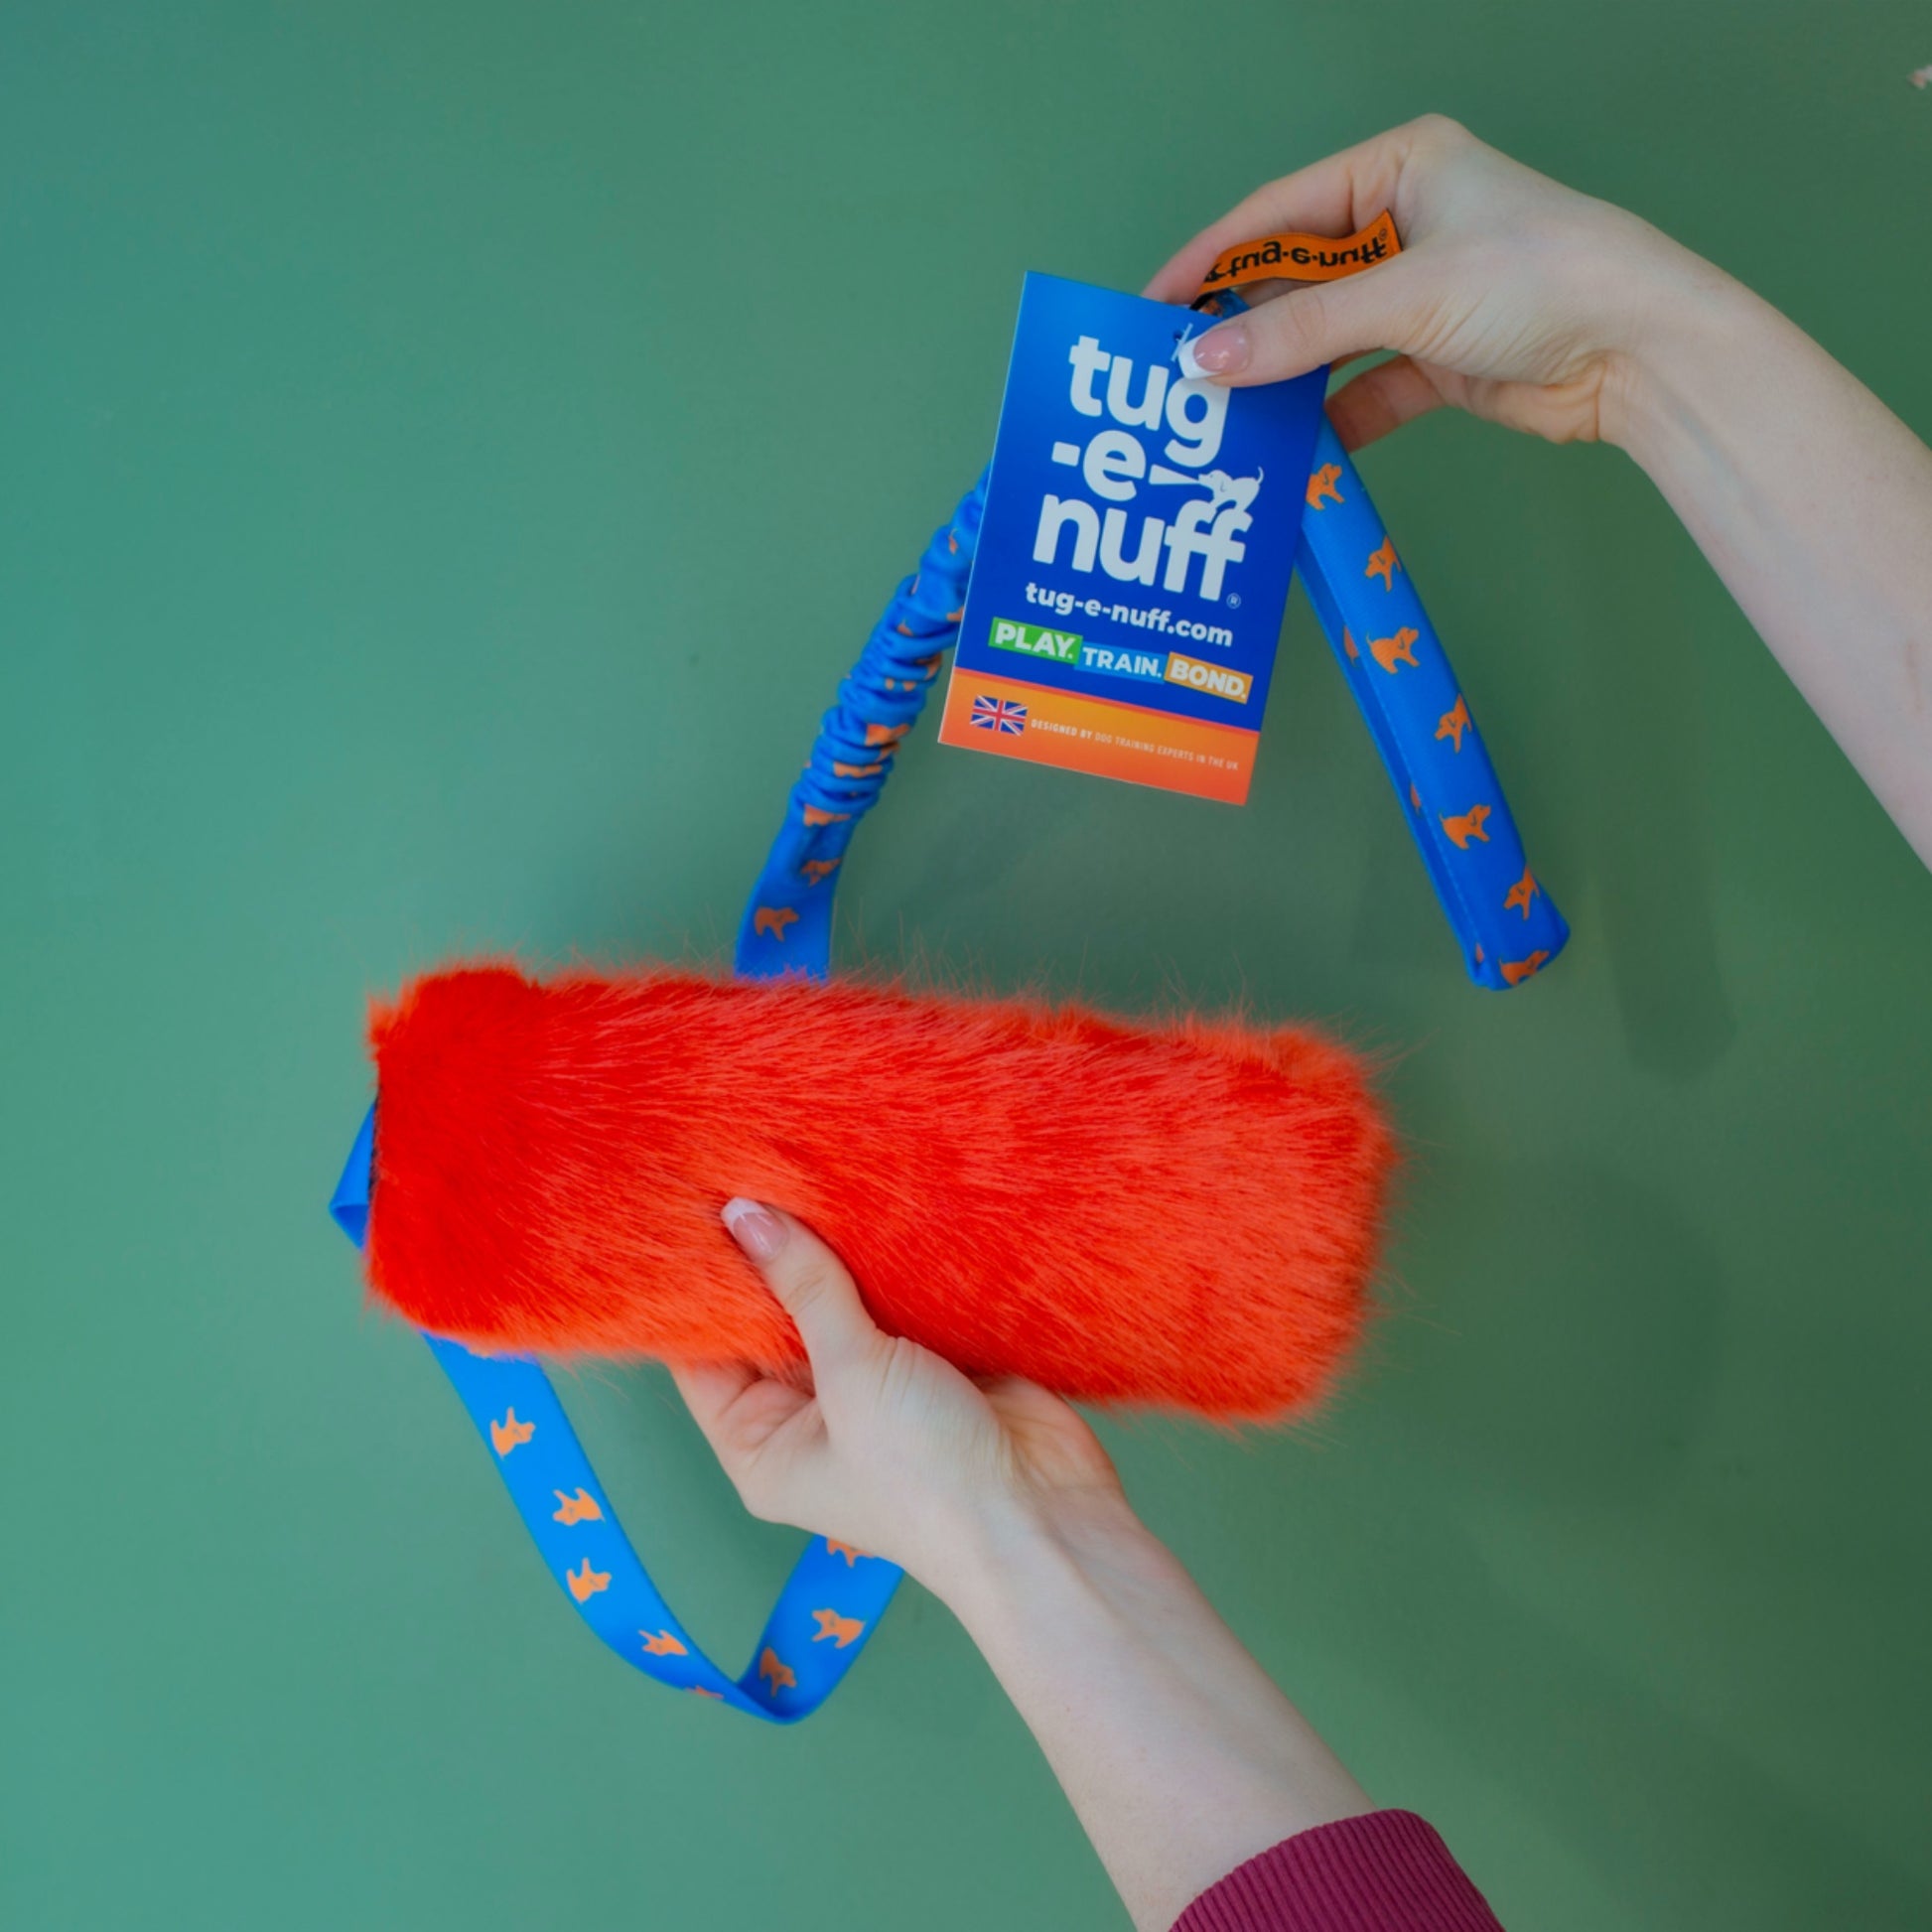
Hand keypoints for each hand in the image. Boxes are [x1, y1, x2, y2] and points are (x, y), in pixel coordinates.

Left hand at [671, 1199, 1128, 1602]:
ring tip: (810, 1162)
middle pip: (773, 1321)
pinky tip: (877, 1195)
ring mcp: (873, 1385)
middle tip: (754, 1162)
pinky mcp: (931, 1358)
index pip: (707, 1356)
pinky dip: (891, 1256)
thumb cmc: (927, 1474)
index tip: (689, 1205)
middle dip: (773, 1255)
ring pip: (838, 1300)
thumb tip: (743, 1214)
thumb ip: (804, 1287)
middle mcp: (810, 1416)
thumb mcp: (852, 1377)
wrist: (1046, 1514)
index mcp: (763, 1445)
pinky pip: (897, 1295)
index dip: (699, 1288)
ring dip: (836, 1248)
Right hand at [1146, 113, 1728, 452]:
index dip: (1209, 263)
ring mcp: (1419, 297)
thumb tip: (1203, 364)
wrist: (1643, 351)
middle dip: (1241, 331)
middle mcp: (1404, 226)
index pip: (1276, 215)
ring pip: (1324, 341)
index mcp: (1397, 169)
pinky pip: (1359, 390)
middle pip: (1295, 281)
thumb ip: (1300, 335)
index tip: (1151, 311)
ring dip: (1280, 382)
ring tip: (1218, 420)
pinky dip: (1328, 421)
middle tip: (1174, 377)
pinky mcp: (1436, 360)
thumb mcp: (1407, 297)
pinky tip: (1291, 452)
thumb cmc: (1541, 280)